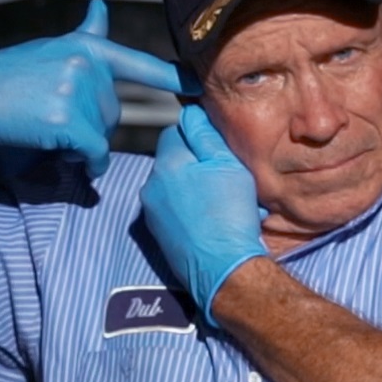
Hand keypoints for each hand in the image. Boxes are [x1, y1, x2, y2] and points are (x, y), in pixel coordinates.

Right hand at [0, 0, 193, 176]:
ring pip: (102, 135)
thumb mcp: (51, 48)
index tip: (196, 85)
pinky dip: (84, 162)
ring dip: (80, 143)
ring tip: (45, 124)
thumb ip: (85, 35)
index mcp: (87, 47)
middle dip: (90, 124)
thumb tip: (101, 7)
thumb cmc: (9, 77)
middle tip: (50, 114)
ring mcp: (78, 92)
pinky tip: (60, 151)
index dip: (170, 76)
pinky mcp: (69, 120)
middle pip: (113, 113)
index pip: (136, 63)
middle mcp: (87, 65)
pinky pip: (93, 152)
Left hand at [141, 105, 268, 325]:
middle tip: (224, 179)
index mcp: (166, 164)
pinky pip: (173, 211)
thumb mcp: (226, 165)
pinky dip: (190, 211)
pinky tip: (212, 221)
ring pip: (174, 188)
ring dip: (194, 189)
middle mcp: (151, 186)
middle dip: (195, 165)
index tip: (217, 151)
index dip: (197, 137)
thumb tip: (190, 113)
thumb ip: (205, 135)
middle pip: (173, 161)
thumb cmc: (230, 214)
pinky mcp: (157, 235)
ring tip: (222, 203)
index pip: (174, 132)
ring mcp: (151, 213)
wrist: (224, 268)